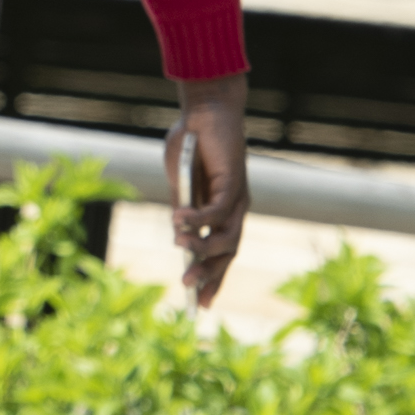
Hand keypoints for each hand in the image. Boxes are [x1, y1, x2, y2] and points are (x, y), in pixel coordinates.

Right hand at [167, 75, 251, 305]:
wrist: (204, 109)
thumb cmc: (191, 143)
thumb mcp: (179, 183)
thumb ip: (180, 208)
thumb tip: (178, 236)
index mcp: (223, 211)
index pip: (223, 253)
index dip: (214, 279)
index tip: (201, 304)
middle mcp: (235, 209)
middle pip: (228, 252)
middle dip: (208, 273)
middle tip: (186, 286)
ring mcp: (237, 197)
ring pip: (226, 237)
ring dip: (202, 247)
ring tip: (180, 246)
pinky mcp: (234, 183)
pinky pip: (217, 211)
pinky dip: (197, 219)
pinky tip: (177, 220)